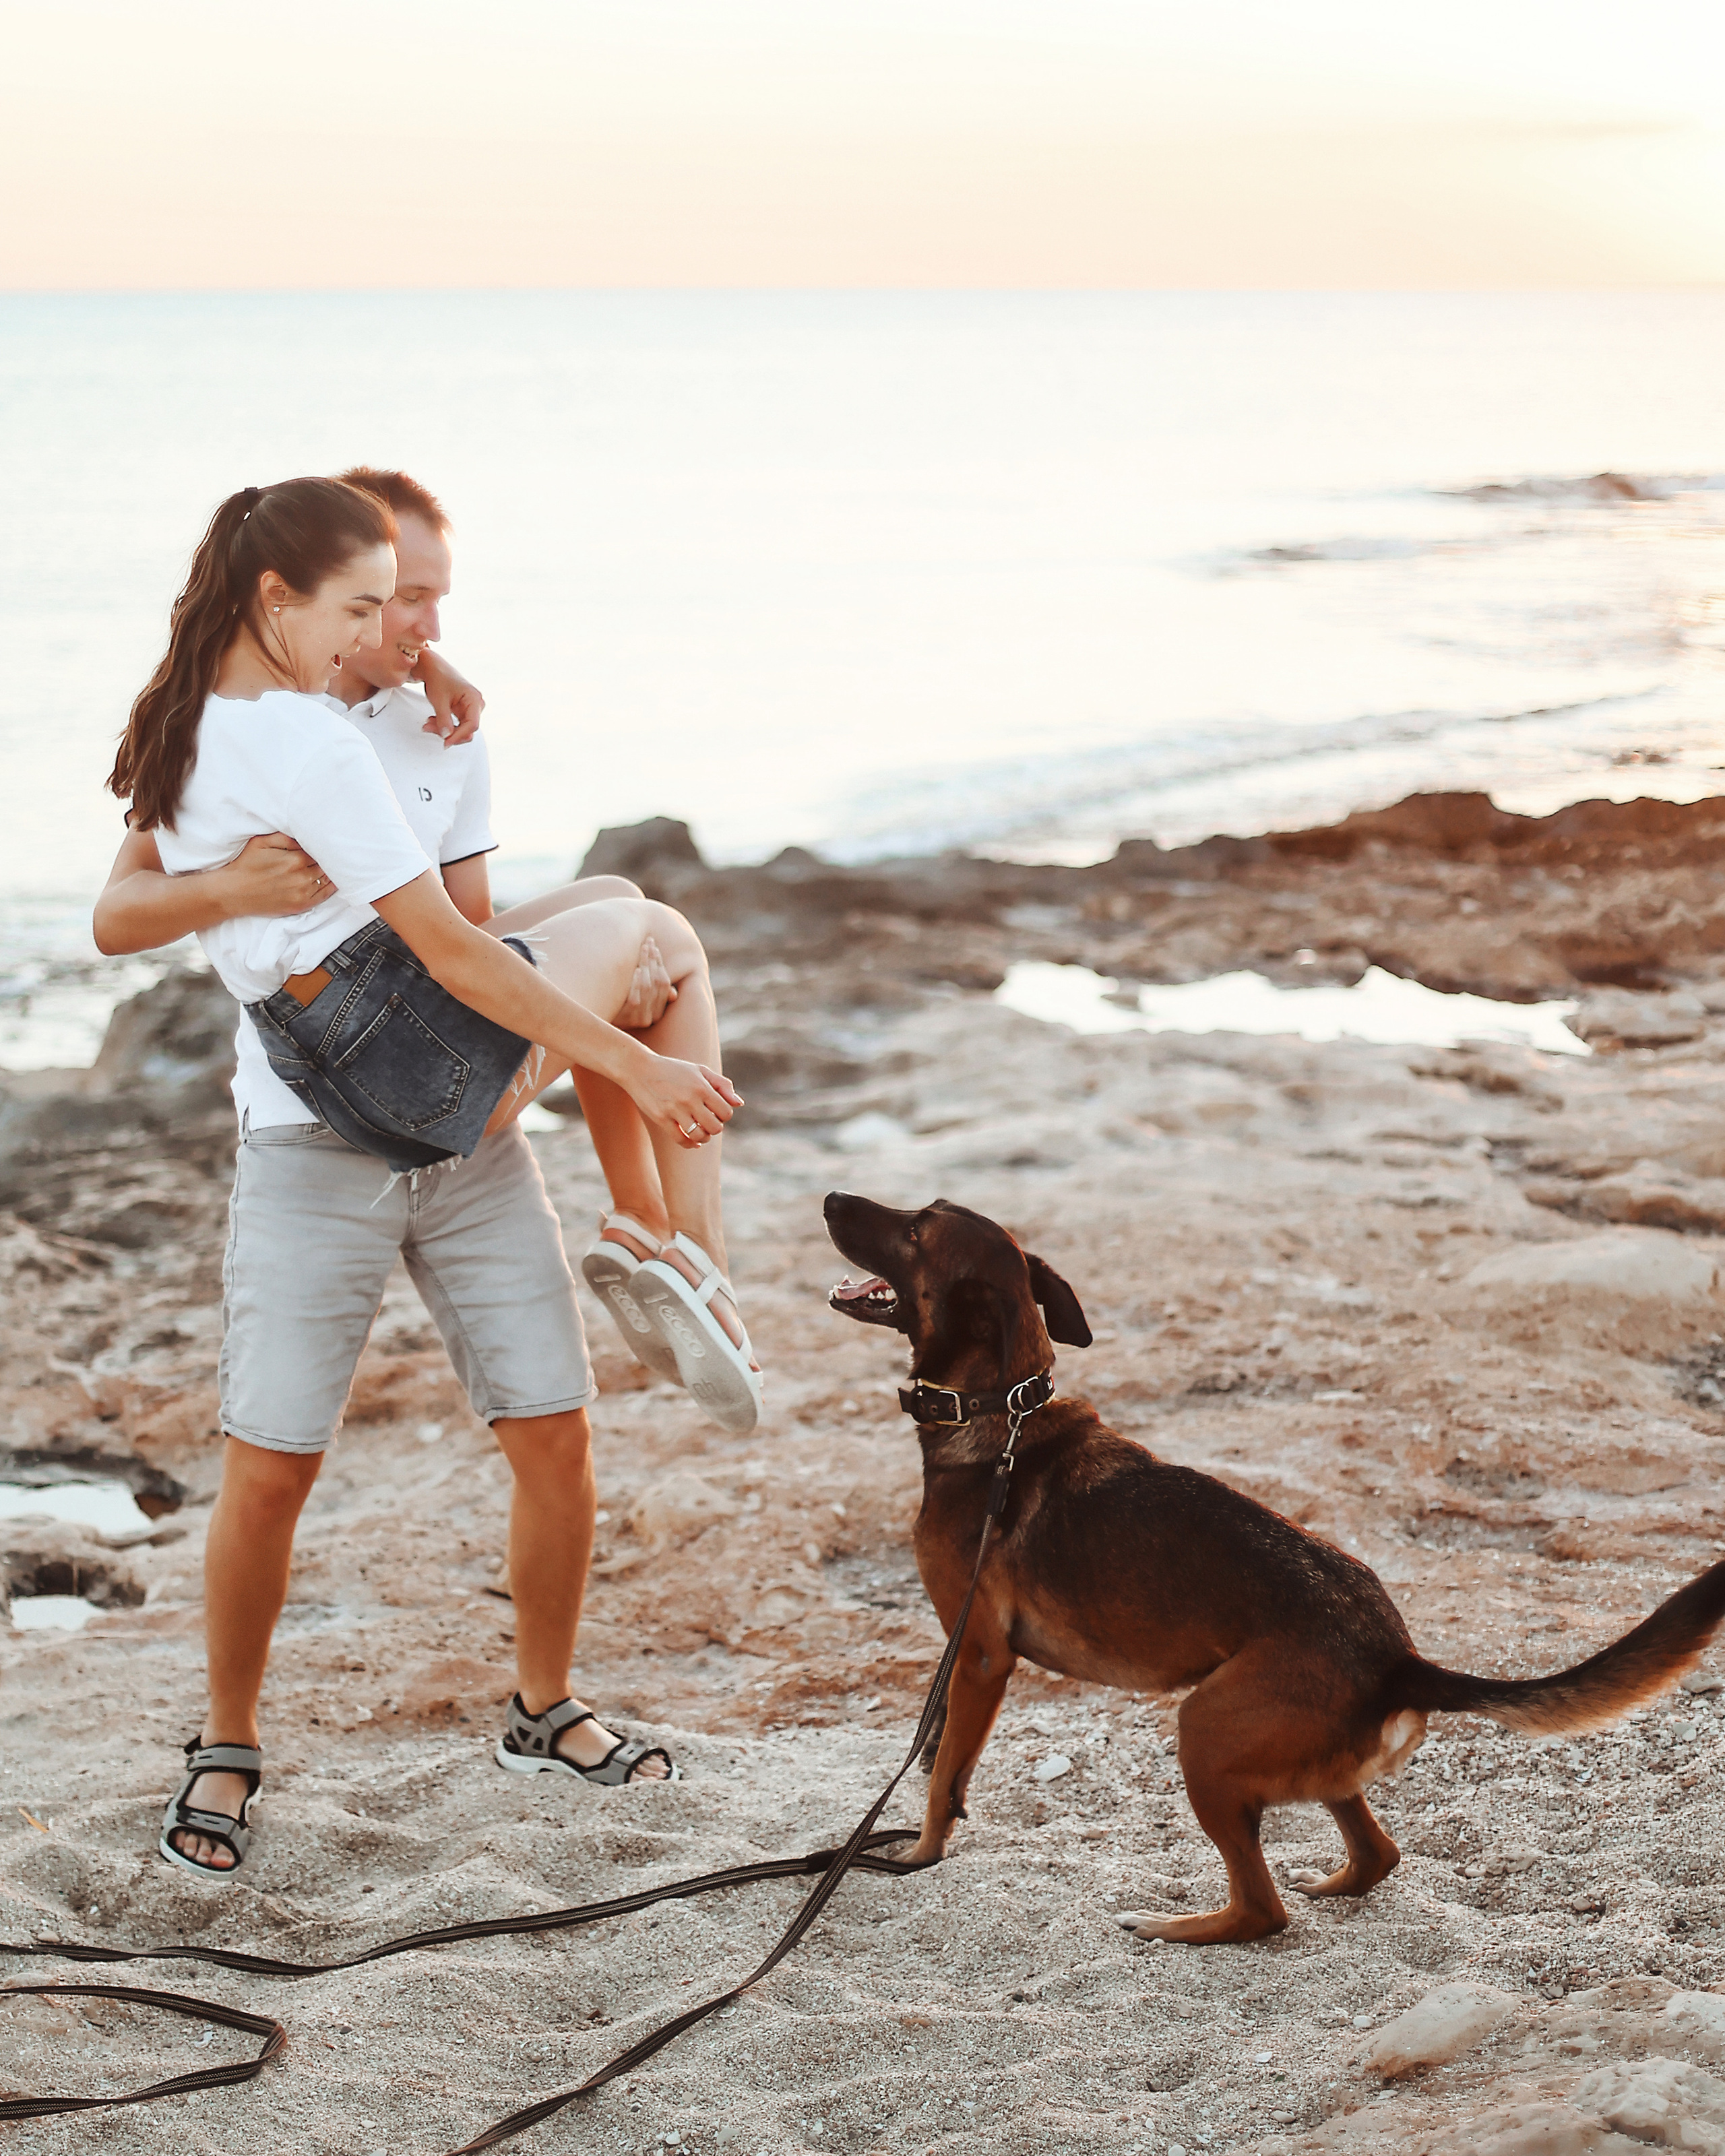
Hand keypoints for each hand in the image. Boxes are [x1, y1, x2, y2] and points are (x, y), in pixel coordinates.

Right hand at [220, 833, 330, 917]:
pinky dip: (331, 887)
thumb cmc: (246, 865)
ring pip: (326, 879)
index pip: (319, 851)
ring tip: (332, 866)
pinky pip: (324, 895)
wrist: (233, 892)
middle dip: (326, 859)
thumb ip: (286, 837)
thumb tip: (305, 838)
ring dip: (329, 872)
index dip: (320, 848)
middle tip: (330, 855)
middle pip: (324, 865)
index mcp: (294, 859)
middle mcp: (302, 876)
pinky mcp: (301, 905)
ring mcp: (302, 893)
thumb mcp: (261, 842)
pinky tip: (334, 881)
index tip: (323, 845)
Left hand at [414, 650, 484, 744]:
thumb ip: (443, 720)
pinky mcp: (461, 711)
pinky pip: (455, 725)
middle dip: (449, 732)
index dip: (458, 735)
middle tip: (430, 729)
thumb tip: (446, 736)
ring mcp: (469, 709)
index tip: (446, 742)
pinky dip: (443, 725)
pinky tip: (432, 721)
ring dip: (444, 730)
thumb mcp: (439, 700)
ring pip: (460, 729)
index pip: (472, 725)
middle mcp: (475, 705)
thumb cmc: (438, 677)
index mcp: (474, 699)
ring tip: (428, 724)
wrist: (432, 668)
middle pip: (467, 729)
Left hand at [617, 936, 677, 1029]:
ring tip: (642, 948)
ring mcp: (638, 1019)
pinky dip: (636, 982)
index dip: (660, 964)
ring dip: (646, 965)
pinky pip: (634, 998)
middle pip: (657, 982)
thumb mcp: (637, 1001)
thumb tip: (673, 994)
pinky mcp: (624, 1020)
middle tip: (648, 942)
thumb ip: (653, 994)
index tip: (654, 947)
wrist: (595, 1022)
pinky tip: (635, 969)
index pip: (665, 983)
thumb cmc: (616, 1007)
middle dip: (653, 960)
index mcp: (657, 1012)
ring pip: (648, 987)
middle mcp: (651, 1017)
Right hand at [627, 1057, 741, 1147]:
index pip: (726, 1112)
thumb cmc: (673, 1069)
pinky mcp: (661, 1118)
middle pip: (715, 1127)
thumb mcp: (699, 1070)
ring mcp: (674, 1110)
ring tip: (701, 1132)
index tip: (716, 1112)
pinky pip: (680, 1140)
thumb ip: (722, 1085)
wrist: (639, 1068)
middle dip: (715, 1128)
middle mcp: (689, 1099)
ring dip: (703, 1138)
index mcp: (701, 1086)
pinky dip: (689, 1144)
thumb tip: (739, 1104)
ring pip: (699, 1136)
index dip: (724, 1115)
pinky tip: (692, 1142)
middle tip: (708, 1122)